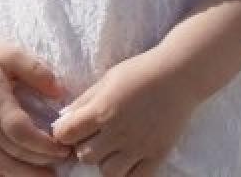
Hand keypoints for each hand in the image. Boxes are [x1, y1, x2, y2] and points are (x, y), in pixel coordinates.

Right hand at [0, 33, 70, 176]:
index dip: (45, 146)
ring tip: (47, 176)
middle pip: (14, 154)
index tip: (65, 147)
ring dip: (24, 175)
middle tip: (64, 160)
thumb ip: (37, 71)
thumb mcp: (10, 53)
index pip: (23, 134)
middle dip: (42, 161)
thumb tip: (60, 93)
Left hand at [51, 50, 199, 176]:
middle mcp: (119, 132)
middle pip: (85, 156)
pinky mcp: (158, 155)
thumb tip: (64, 118)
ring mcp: (140, 146)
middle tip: (91, 138)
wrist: (178, 76)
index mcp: (101, 111)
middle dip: (82, 147)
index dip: (62, 132)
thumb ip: (84, 101)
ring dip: (104, 162)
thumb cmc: (138, 73)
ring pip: (109, 171)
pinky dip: (128, 172)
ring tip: (110, 149)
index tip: (68, 129)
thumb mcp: (105, 80)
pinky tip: (127, 159)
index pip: (66, 134)